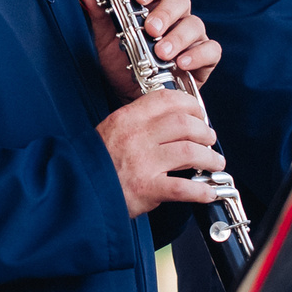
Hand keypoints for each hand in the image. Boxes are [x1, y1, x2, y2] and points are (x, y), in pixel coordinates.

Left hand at [83, 0, 220, 99]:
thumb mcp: (106, 39)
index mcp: (152, 5)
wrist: (131, 98)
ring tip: (161, 53)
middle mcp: (175, 17)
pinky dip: (197, 55)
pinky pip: (211, 50)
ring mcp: (191, 37)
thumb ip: (99, 13)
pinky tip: (182, 63)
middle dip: (165, 13)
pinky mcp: (204, 58)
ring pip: (194, 24)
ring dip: (178, 37)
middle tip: (150, 29)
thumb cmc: (122, 64)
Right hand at [97, 89, 226, 217]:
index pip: (166, 100)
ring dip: (209, 158)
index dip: (190, 105)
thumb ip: (139, 123)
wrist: (76, 191)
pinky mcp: (147, 189)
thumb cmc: (95, 164)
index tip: (199, 113)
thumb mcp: (112, 131)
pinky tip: (208, 192)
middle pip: (184, 124)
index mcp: (127, 119)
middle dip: (205, 131)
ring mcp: (143, 163)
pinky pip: (183, 188)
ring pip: (190, 153)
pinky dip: (201, 191)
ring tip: (214, 163)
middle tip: (209, 139)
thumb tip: (172, 121)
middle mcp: (136, 137)